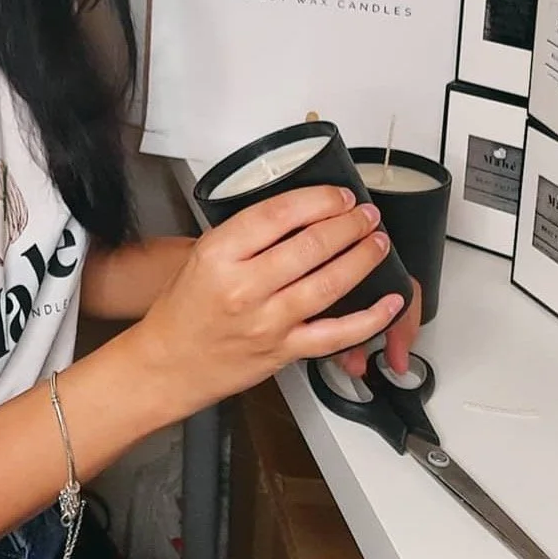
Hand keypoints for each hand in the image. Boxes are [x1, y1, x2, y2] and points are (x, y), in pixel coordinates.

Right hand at [128, 185, 405, 419]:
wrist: (168, 363)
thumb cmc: (183, 310)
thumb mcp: (201, 256)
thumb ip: (245, 235)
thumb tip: (297, 212)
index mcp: (220, 255)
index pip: (279, 214)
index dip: (318, 200)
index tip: (339, 195)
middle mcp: (244, 287)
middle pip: (311, 246)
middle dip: (349, 224)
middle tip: (366, 214)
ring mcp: (267, 322)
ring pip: (329, 284)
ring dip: (362, 259)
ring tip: (378, 242)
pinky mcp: (283, 351)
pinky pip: (336, 335)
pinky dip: (369, 319)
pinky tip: (389, 302)